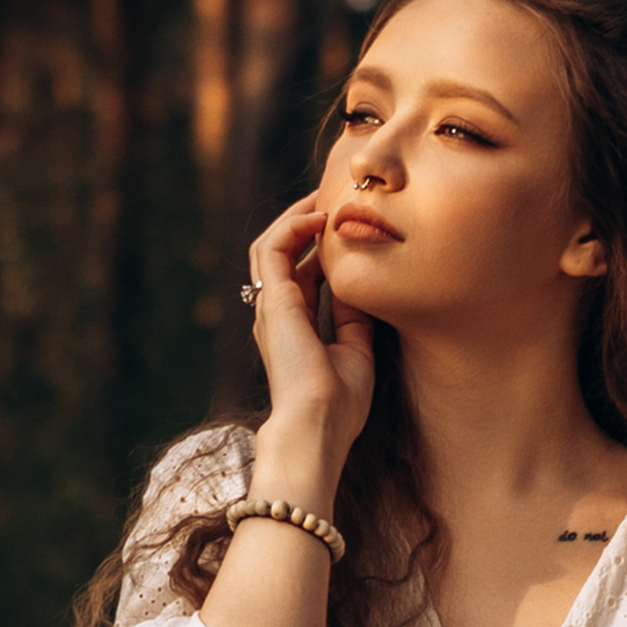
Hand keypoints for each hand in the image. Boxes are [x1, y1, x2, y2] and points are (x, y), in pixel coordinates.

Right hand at [244, 192, 374, 468]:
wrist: (317, 426)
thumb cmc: (338, 404)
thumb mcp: (355, 352)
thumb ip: (352, 318)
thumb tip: (356, 286)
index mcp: (294, 327)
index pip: (300, 275)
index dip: (318, 249)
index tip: (344, 229)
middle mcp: (277, 314)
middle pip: (280, 255)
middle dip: (302, 225)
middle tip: (329, 201)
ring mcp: (271, 307)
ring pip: (270, 246)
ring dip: (294, 218)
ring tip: (321, 199)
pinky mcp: (273, 301)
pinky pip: (274, 249)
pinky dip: (294, 227)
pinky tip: (319, 217)